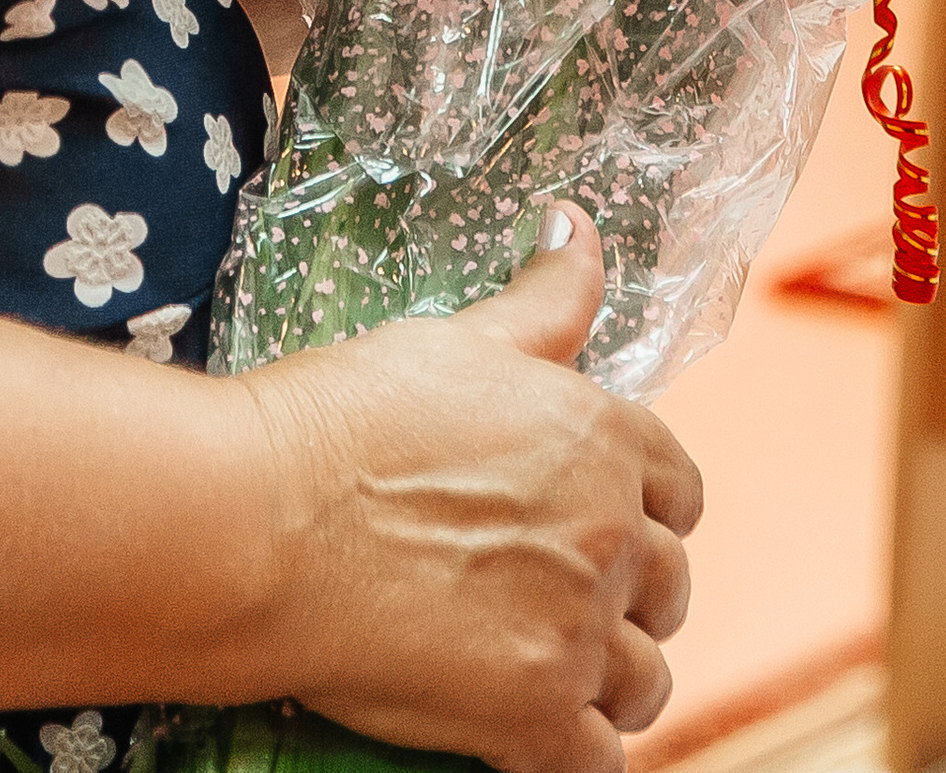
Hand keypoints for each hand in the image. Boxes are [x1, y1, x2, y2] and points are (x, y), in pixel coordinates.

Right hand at [250, 207, 700, 772]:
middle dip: (626, 595)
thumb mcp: (459, 338)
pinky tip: (532, 734)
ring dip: (606, 678)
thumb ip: (542, 299)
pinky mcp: (534, 718)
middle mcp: (609, 534)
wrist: (262, 522)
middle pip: (669, 588)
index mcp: (602, 438)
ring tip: (548, 666)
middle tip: (557, 594)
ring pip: (643, 681)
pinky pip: (598, 762)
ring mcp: (576, 633)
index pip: (682, 489)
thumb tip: (576, 227)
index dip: (648, 506)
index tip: (606, 520)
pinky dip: (574, 753)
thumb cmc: (347, 417)